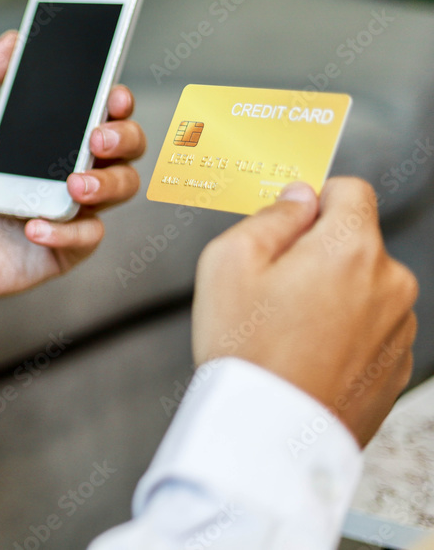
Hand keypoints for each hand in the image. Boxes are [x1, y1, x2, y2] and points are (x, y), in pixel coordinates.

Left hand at [0, 32, 146, 348]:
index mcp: (48, 134)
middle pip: (126, 143)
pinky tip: (34, 227)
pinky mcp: (67, 246)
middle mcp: (67, 166)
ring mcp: (72, 207)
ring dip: (106, 182)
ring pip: (122, 187)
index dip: (116, 97)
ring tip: (73, 186)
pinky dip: (67, 231)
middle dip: (124, 135)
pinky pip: (89, 236)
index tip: (113, 92)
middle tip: (96, 138)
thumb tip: (13, 38)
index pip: (98, 107)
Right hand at [193, 178, 417, 445]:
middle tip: (273, 292)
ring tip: (287, 331)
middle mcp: (389, 282)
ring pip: (364, 288)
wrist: (268, 434)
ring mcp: (398, 328)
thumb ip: (270, 216)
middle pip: (356, 243)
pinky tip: (306, 356)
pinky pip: (369, 331)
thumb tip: (298, 199)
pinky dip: (343, 335)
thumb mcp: (227, 262)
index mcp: (350, 247)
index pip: (351, 190)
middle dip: (319, 255)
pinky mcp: (395, 367)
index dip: (314, 202)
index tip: (289, 228)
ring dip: (334, 296)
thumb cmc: (246, 350)